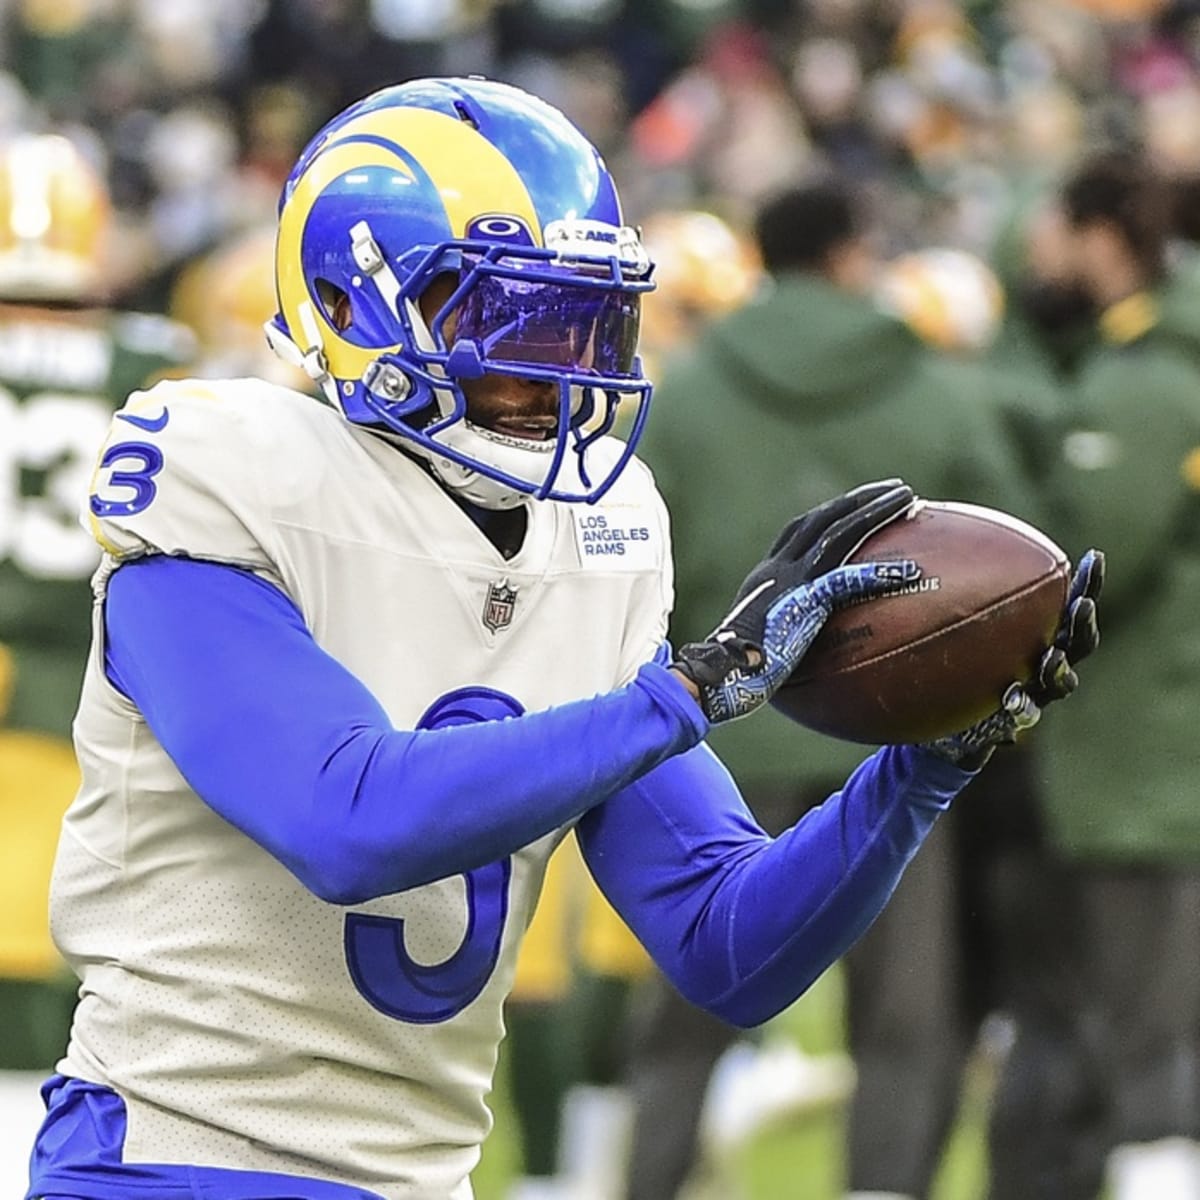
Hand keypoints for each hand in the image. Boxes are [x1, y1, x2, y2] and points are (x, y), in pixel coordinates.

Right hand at [672, 480, 919, 723]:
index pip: (798, 532)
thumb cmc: (732, 675)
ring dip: (875, 512)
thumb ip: (785, 635)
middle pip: (823, 519)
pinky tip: (911, 571)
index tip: (855, 504)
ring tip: (908, 500)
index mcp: (766, 576)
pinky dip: (878, 574)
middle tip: (896, 489)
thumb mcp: (758, 645)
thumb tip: (806, 655)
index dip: (828, 513)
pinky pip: (846, 581)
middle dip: (859, 499)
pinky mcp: (803, 603)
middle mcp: (777, 569)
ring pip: (838, 533)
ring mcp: (790, 582)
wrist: (715, 676)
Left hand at [923, 548, 1103, 765]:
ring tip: (1050, 659)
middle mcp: (1040, 664)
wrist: (929, 719)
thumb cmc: (940, 660)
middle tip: (1080, 607)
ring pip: (1059, 685)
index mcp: (1036, 635)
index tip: (1092, 557)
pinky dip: (1017, 711)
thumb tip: (915, 518)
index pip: (1068, 604)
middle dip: (1083, 624)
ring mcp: (1030, 697)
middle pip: (1079, 644)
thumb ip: (941, 583)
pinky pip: (1020, 718)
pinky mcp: (1006, 728)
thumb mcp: (940, 620)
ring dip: (1058, 671)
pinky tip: (1010, 703)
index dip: (1086, 584)